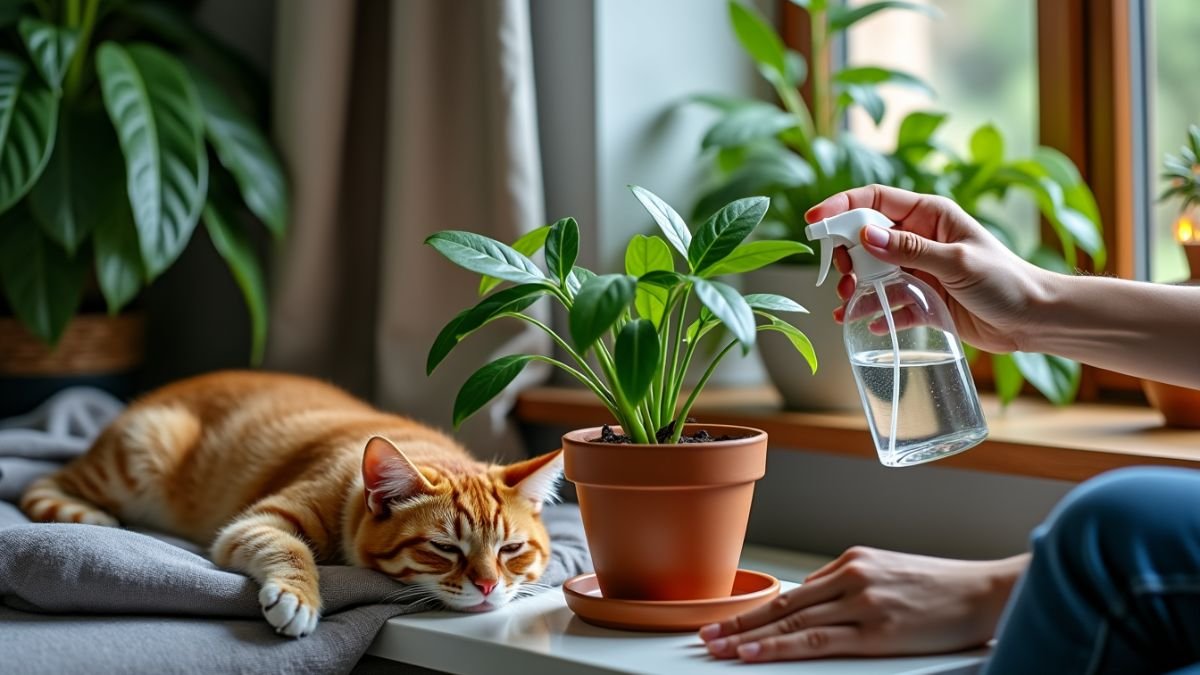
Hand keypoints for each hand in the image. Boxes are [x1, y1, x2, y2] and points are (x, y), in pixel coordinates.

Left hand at [699, 546, 1026, 661]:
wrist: (987, 592)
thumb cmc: (941, 589)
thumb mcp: (887, 574)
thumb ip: (847, 585)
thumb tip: (808, 599)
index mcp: (852, 561)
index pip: (792, 590)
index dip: (755, 609)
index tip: (725, 621)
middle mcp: (852, 576)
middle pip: (784, 604)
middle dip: (740, 622)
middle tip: (705, 636)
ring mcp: (863, 602)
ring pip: (794, 622)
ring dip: (750, 636)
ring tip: (719, 648)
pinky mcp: (879, 630)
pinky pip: (819, 640)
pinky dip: (781, 646)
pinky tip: (757, 652)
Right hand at [810, 185, 1049, 353]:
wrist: (1034, 320)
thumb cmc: (1005, 281)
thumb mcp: (956, 262)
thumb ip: (910, 250)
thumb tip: (865, 236)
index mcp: (929, 215)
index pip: (874, 200)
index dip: (841, 207)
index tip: (815, 222)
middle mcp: (919, 239)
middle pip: (865, 238)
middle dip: (847, 256)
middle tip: (843, 277)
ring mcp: (918, 269)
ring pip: (872, 272)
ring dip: (856, 286)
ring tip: (849, 303)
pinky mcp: (921, 299)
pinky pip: (886, 301)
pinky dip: (871, 310)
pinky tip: (861, 320)